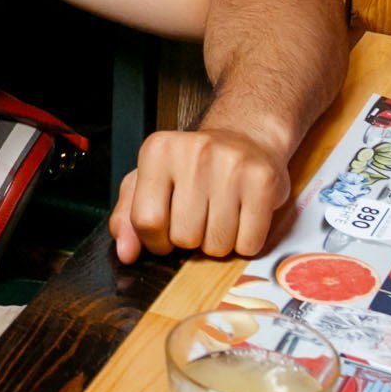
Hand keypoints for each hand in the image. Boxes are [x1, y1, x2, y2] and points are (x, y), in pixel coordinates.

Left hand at [109, 127, 289, 263]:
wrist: (246, 139)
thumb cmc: (193, 166)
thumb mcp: (151, 181)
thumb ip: (128, 217)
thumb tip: (126, 252)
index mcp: (158, 150)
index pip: (146, 221)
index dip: (156, 240)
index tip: (166, 231)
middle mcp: (194, 152)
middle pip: (184, 237)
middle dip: (190, 239)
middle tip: (199, 215)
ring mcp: (232, 165)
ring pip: (217, 245)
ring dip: (218, 243)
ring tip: (220, 213)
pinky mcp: (264, 181)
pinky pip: (249, 244)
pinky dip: (245, 242)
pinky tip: (242, 217)